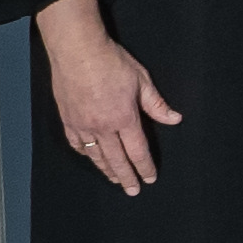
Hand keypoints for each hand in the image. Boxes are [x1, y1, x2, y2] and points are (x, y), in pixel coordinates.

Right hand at [37, 0, 177, 195]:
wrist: (77, 51)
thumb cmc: (110, 62)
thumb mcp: (141, 80)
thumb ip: (156, 104)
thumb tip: (174, 119)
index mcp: (123, 118)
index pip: (137, 150)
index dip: (145, 167)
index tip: (150, 178)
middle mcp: (101, 127)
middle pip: (116, 160)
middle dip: (126, 177)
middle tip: (132, 190)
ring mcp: (82, 125)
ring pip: (95, 155)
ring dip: (106, 169)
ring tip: (114, 179)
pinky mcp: (67, 119)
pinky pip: (76, 144)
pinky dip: (85, 153)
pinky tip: (91, 157)